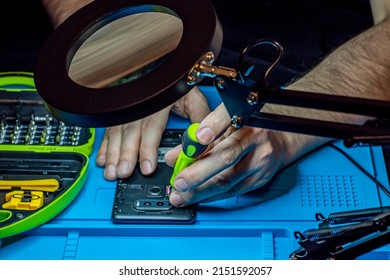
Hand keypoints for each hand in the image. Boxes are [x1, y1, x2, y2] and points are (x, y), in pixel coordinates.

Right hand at [96, 86, 209, 179]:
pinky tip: (102, 159)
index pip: (151, 128)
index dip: (147, 149)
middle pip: (130, 133)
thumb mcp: (193, 98)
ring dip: (112, 154)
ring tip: (111, 171)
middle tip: (122, 173)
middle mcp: (140, 106)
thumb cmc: (177, 84)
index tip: (147, 167)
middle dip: (124, 156)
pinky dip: (104, 146)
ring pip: (117, 133)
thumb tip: (201, 140)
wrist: (162, 69)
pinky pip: (109, 130)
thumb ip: (198, 118)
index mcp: (159, 103)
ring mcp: (127, 109)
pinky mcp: (120, 113)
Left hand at [165, 103, 286, 206]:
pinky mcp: (260, 179)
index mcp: (245, 118)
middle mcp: (255, 138)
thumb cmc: (248, 129)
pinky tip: (198, 197)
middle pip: (226, 156)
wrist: (280, 140)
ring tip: (181, 195)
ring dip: (200, 190)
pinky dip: (212, 195)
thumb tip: (175, 157)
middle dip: (198, 173)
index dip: (212, 127)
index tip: (197, 137)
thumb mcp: (223, 126)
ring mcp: (260, 160)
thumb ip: (198, 139)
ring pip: (227, 179)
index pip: (227, 118)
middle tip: (179, 181)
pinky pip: (232, 191)